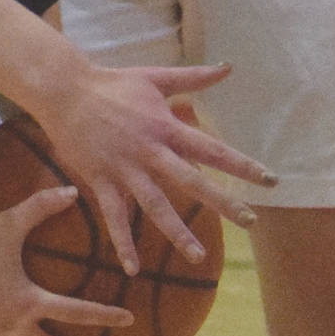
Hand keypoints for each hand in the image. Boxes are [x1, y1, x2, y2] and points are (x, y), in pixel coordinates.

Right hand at [32, 62, 273, 273]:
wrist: (65, 90)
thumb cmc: (113, 84)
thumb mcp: (155, 77)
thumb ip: (194, 78)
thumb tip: (229, 66)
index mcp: (166, 127)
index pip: (212, 149)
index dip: (241, 165)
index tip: (269, 180)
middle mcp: (150, 151)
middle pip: (192, 181)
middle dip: (223, 203)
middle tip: (251, 222)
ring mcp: (124, 168)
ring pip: (155, 205)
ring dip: (177, 232)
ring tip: (198, 257)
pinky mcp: (100, 180)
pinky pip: (114, 217)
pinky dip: (123, 243)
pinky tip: (133, 269)